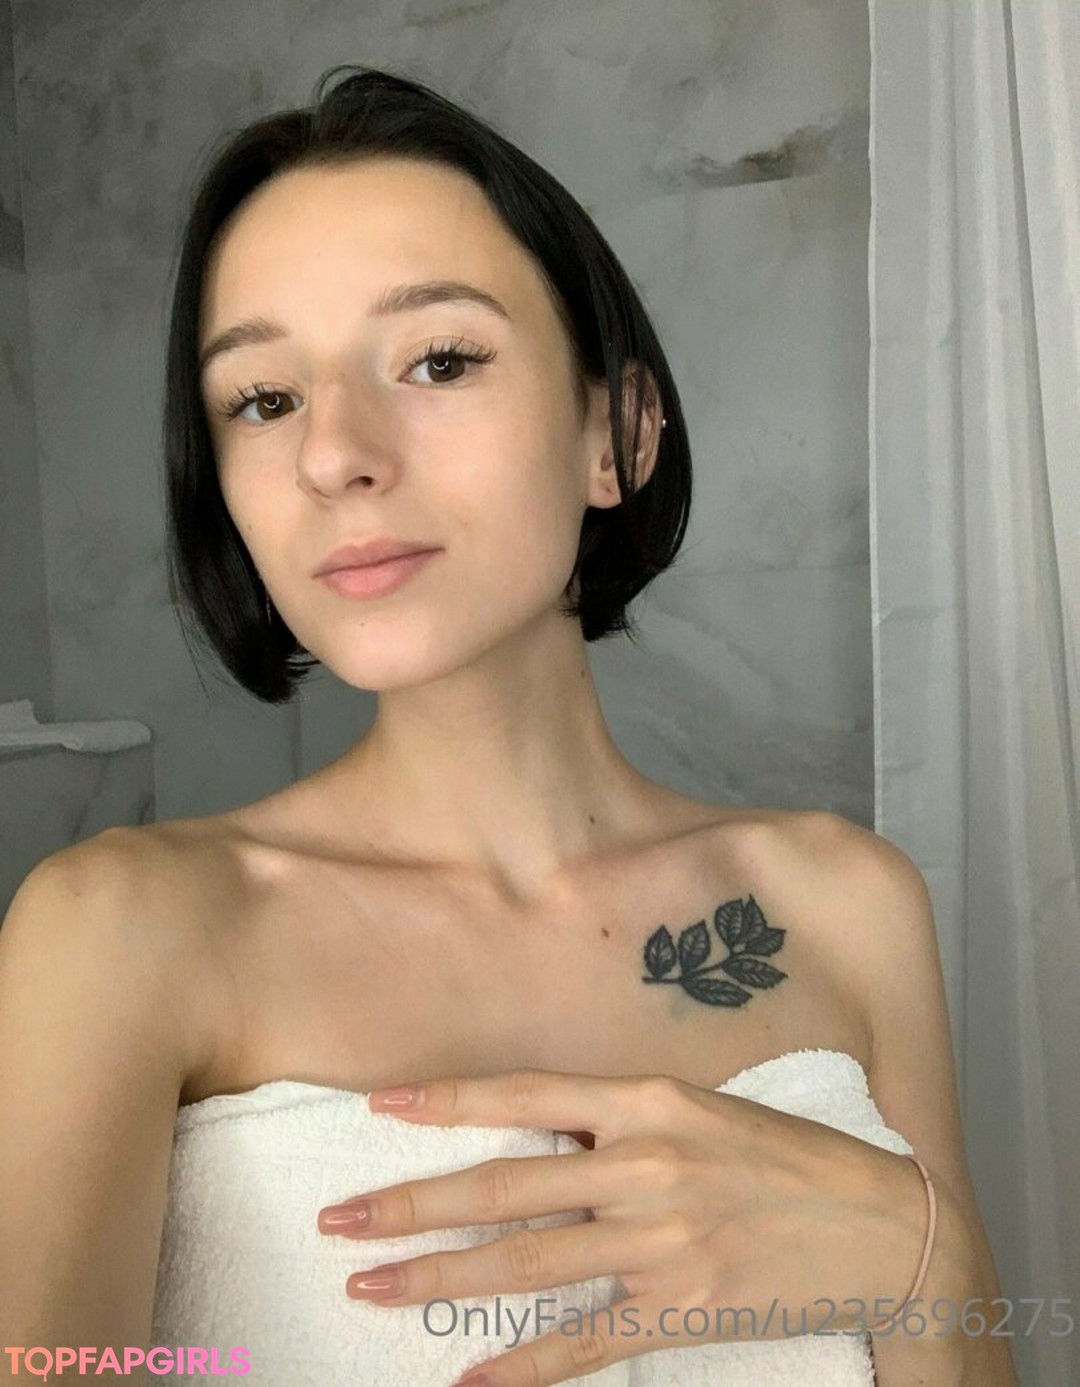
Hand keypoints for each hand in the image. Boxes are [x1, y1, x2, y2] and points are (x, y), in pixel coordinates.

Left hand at [316, 1067, 926, 1386]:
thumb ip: (620, 1117)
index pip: (524, 1095)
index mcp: (646, 1101)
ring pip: (524, 1265)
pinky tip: (471, 1379)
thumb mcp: (701, 1107)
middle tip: (338, 1220)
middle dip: (410, 1203)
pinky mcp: (681, 1308)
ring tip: (369, 1288)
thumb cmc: (785, 1157)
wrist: (880, 1228)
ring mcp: (660, 1241)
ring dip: (437, 1278)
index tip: (380, 1106)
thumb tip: (538, 1134)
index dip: (446, 1102)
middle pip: (503, 1187)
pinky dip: (523, 1366)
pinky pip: (584, 1342)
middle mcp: (643, 1165)